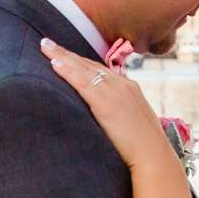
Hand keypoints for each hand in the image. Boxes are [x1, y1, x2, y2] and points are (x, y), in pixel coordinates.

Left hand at [41, 39, 175, 173]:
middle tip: (47, 42)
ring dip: (62, 56)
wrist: (153, 155)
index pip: (101, 70)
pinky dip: (67, 71)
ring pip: (83, 68)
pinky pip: (82, 82)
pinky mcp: (105, 103)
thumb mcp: (135, 123)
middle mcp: (122, 84)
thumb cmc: (146, 147)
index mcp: (130, 87)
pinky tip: (53, 63)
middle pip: (89, 64)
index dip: (81, 62)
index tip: (66, 55)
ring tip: (45, 45)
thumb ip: (122, 114)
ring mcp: (114, 91)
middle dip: (67, 53)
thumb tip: (112, 119)